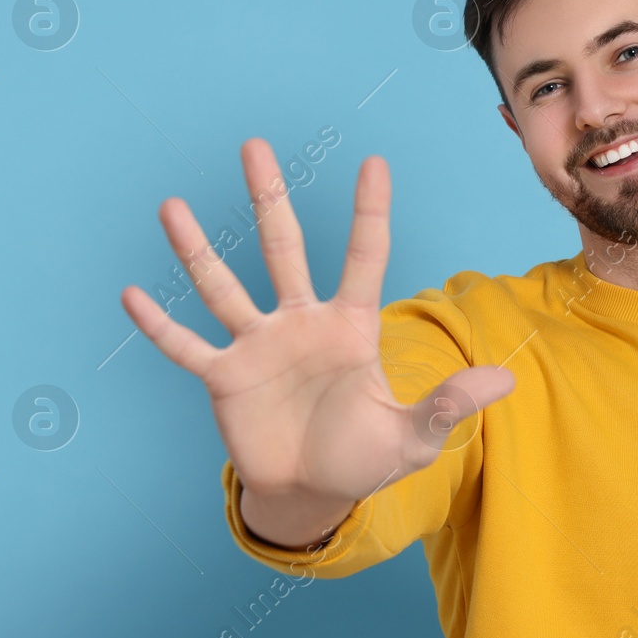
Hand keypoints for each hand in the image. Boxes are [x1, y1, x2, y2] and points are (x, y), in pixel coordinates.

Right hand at [119, 139, 515, 545]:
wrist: (312, 492)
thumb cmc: (363, 456)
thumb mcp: (413, 435)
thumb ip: (450, 405)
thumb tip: (506, 380)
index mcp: (350, 326)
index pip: (364, 256)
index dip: (370, 211)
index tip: (374, 161)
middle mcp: (301, 322)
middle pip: (284, 248)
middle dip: (268, 198)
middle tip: (253, 145)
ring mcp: (258, 346)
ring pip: (224, 286)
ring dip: (197, 249)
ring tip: (171, 207)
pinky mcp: (225, 378)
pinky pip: (187, 347)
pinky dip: (160, 326)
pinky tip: (131, 293)